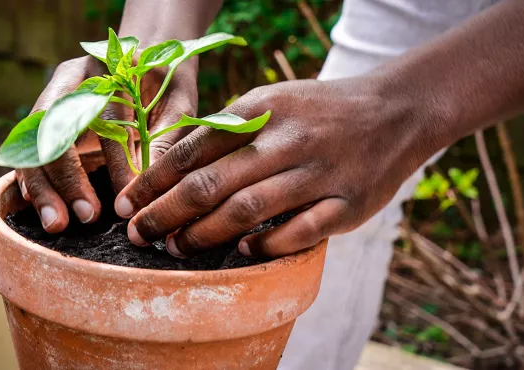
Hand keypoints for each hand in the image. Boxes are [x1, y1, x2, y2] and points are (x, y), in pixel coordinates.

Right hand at [17, 56, 197, 231]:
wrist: (148, 68)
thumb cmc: (166, 88)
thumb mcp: (176, 107)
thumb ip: (163, 140)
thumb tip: (148, 187)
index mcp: (104, 69)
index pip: (104, 117)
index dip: (114, 160)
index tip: (126, 198)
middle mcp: (69, 84)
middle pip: (53, 129)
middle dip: (66, 177)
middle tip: (84, 216)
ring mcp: (51, 106)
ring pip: (33, 145)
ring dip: (43, 187)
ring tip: (57, 223)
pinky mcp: (45, 129)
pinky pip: (29, 156)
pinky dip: (33, 183)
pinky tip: (43, 208)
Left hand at [115, 78, 437, 257]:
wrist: (395, 111)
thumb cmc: (318, 112)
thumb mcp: (271, 101)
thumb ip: (226, 128)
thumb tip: (171, 159)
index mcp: (262, 109)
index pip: (194, 148)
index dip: (155, 181)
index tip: (128, 204)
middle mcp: (288, 140)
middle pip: (212, 182)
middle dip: (166, 212)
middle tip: (139, 234)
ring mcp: (320, 173)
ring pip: (248, 208)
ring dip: (205, 233)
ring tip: (176, 247)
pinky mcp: (348, 204)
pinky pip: (300, 231)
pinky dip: (266, 244)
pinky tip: (242, 250)